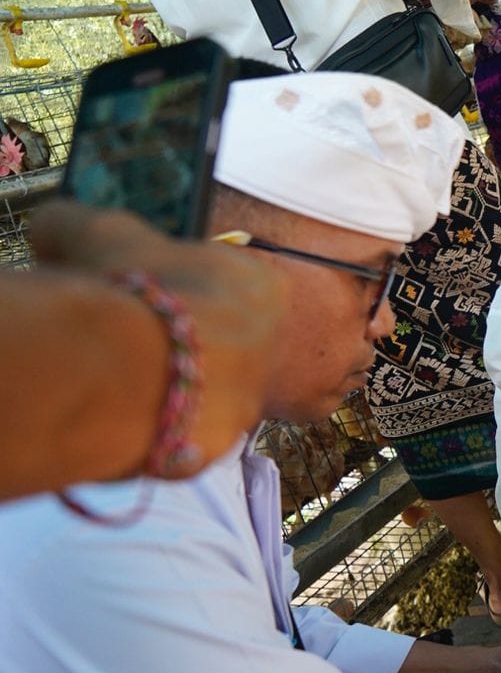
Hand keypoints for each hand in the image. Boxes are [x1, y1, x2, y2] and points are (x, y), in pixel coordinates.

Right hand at [28, 200, 284, 475]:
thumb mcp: (94, 231)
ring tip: (120, 376)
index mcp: (261, 286)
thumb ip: (81, 226)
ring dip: (169, 381)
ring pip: (206, 388)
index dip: (176, 281)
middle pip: (221, 337)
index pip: (226, 279)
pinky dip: (156, 423)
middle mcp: (271, 347)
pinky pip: (184, 432)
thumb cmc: (125, 288)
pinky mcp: (218, 446)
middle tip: (127, 334)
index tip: (138, 286)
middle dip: (177, 335)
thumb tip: (58, 229)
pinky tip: (122, 411)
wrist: (123, 372)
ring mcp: (248, 402)